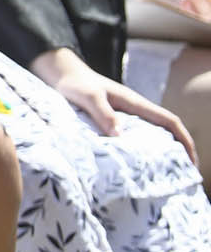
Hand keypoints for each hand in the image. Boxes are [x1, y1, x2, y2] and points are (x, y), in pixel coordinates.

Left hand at [32, 48, 197, 162]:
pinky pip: (132, 138)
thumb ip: (103, 113)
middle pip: (165, 131)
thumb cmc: (75, 83)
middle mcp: (134, 110)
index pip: (170, 121)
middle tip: (181, 176)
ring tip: (161, 178)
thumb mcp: (88, 96)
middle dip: (178, 151)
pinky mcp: (111, 121)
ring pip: (149, 136)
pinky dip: (138, 152)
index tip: (192, 161)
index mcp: (135, 103)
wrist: (60, 73)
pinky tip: (133, 167)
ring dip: (159, 153)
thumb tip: (120, 136)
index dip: (185, 140)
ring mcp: (124, 116)